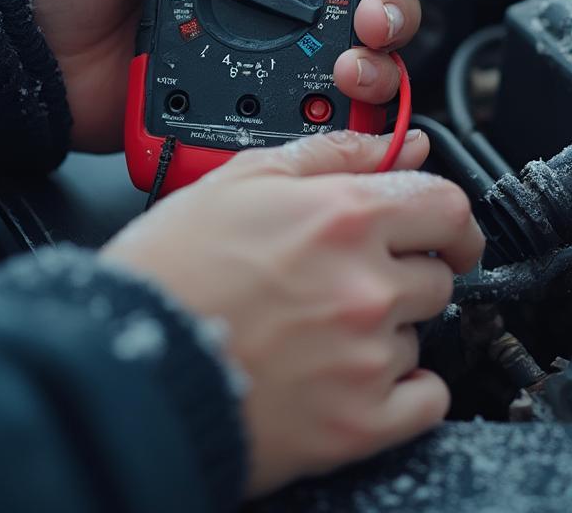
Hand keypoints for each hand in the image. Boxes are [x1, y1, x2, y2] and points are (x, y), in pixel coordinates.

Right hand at [102, 129, 483, 494]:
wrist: (122, 368)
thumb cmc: (172, 271)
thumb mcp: (244, 180)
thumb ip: (334, 152)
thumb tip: (400, 145)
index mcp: (347, 217)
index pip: (449, 208)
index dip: (449, 220)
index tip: (442, 233)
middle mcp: (367, 285)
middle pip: (440, 274)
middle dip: (407, 274)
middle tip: (357, 283)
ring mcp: (366, 358)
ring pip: (421, 334)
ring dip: (389, 331)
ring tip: (323, 332)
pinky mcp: (357, 425)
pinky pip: (426, 399)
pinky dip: (404, 391)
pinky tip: (357, 378)